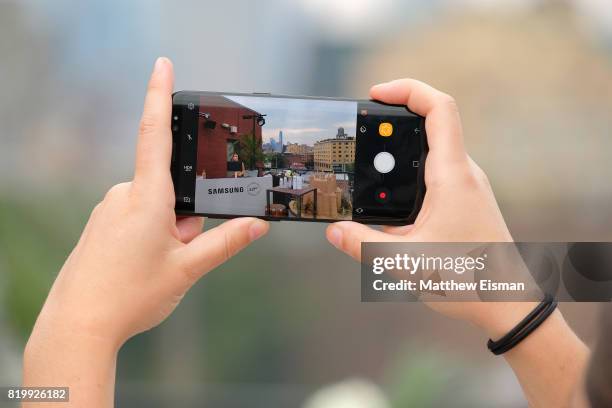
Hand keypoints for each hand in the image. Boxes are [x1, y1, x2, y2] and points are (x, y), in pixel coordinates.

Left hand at [28, 57, 268, 350]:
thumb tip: (257, 225)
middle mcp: (123, 195)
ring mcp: (108, 209)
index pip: (155, 135)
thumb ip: (225, 243)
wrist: (78, 325)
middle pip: (169, 187)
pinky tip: (144, 264)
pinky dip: (150, 233)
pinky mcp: (101, 224)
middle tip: (181, 250)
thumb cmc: (130, 296)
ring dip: (169, 228)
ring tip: (161, 264)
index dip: (159, 96)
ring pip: (154, 205)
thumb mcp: (186, 269)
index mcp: (146, 198)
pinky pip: (134, 216)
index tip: (163, 65)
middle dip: (185, 213)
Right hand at [325, 79, 531, 334]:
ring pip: (432, 152)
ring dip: (400, 154)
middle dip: (394, 123)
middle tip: (362, 133)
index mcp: (452, 176)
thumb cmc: (468, 281)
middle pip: (431, 125)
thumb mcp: (405, 262)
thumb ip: (363, 244)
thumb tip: (334, 231)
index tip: (376, 94)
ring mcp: (467, 186)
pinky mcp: (466, 200)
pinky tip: (390, 198)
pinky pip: (436, 174)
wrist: (509, 302)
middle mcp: (464, 173)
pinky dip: (410, 175)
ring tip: (370, 168)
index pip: (439, 109)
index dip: (408, 89)